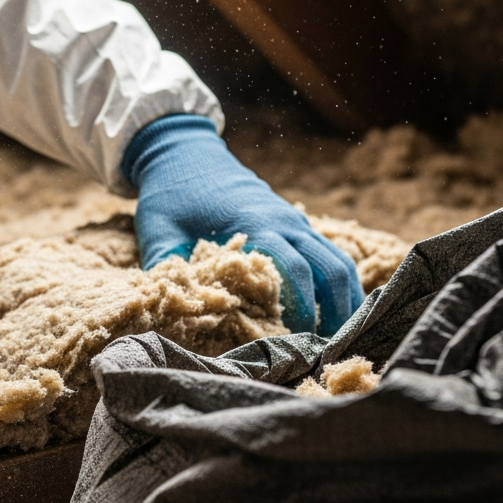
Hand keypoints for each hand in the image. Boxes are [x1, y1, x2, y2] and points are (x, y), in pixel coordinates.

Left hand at [124, 114, 362, 335]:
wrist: (184, 150)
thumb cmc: (170, 193)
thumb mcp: (158, 231)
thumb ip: (166, 269)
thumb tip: (171, 311)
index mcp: (255, 222)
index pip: (293, 270)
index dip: (300, 309)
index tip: (297, 342)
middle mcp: (285, 221)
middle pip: (330, 269)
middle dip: (335, 311)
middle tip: (329, 351)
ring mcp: (294, 220)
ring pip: (337, 261)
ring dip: (344, 298)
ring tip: (341, 338)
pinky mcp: (294, 222)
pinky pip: (329, 254)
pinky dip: (337, 283)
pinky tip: (334, 312)